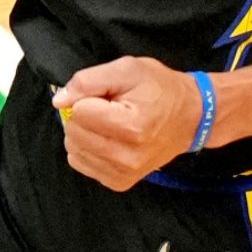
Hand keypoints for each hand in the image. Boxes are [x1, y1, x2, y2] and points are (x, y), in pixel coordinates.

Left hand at [53, 57, 205, 191]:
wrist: (192, 118)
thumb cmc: (161, 89)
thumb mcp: (128, 69)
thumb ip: (89, 81)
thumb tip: (59, 100)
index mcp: (130, 126)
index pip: (78, 111)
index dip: (90, 97)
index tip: (110, 96)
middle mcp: (126, 156)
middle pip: (73, 132)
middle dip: (85, 116)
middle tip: (111, 109)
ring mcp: (123, 173)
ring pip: (74, 150)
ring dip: (86, 133)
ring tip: (111, 124)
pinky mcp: (120, 182)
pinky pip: (82, 163)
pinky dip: (89, 149)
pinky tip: (110, 140)